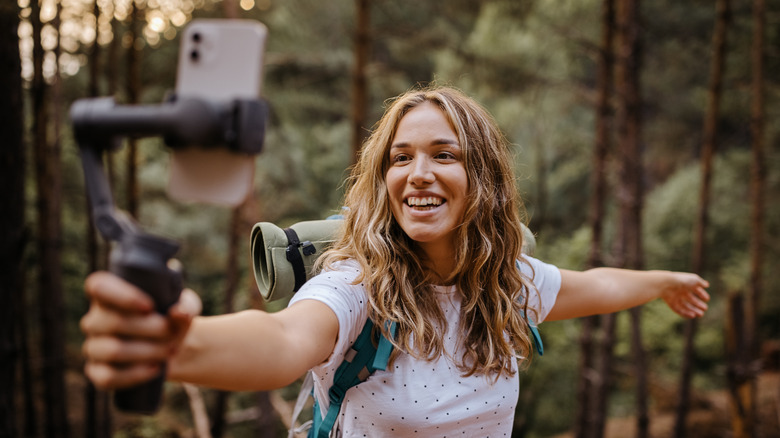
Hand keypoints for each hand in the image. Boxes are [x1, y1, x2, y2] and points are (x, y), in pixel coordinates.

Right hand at [80, 271, 201, 389]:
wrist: (173, 347)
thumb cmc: (172, 319)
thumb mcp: (184, 307)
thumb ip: (185, 306)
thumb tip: (179, 313)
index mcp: (109, 294)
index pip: (99, 286)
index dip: (122, 296)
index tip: (150, 306)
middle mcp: (95, 319)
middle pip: (113, 322)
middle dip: (149, 328)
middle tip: (171, 332)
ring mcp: (94, 347)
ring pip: (112, 350)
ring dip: (147, 351)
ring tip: (170, 350)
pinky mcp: (97, 372)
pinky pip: (108, 377)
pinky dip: (135, 374)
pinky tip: (155, 369)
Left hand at [660, 272, 709, 318]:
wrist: (666, 284)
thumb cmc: (681, 280)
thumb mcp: (694, 279)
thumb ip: (701, 282)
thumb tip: (707, 285)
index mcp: (687, 284)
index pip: (696, 290)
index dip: (702, 295)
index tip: (707, 299)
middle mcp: (681, 291)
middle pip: (691, 300)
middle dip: (699, 305)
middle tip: (705, 309)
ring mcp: (676, 298)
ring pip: (686, 306)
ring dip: (694, 310)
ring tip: (701, 314)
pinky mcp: (671, 303)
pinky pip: (679, 310)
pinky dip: (686, 313)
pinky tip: (693, 315)